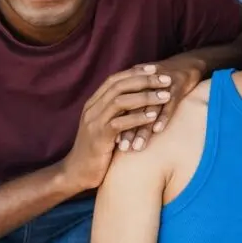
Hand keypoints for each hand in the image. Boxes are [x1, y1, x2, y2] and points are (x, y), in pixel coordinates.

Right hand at [59, 65, 172, 190]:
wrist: (75, 173)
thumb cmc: (96, 149)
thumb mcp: (104, 125)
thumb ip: (116, 111)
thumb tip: (137, 97)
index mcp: (93, 103)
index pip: (114, 79)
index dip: (135, 72)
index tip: (155, 69)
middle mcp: (92, 109)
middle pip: (119, 85)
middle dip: (145, 80)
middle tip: (166, 79)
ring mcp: (94, 122)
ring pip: (120, 101)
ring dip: (145, 96)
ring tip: (166, 96)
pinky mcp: (98, 138)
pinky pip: (119, 123)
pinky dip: (138, 118)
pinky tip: (153, 116)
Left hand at [115, 56, 204, 151]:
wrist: (189, 62)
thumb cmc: (166, 79)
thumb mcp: (146, 86)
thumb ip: (133, 100)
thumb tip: (117, 123)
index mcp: (136, 83)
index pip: (122, 105)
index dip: (117, 123)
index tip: (111, 143)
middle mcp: (147, 83)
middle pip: (133, 108)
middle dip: (127, 130)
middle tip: (123, 149)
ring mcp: (163, 83)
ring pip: (150, 108)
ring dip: (143, 128)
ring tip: (138, 146)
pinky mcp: (178, 84)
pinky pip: (170, 103)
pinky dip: (164, 116)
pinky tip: (158, 130)